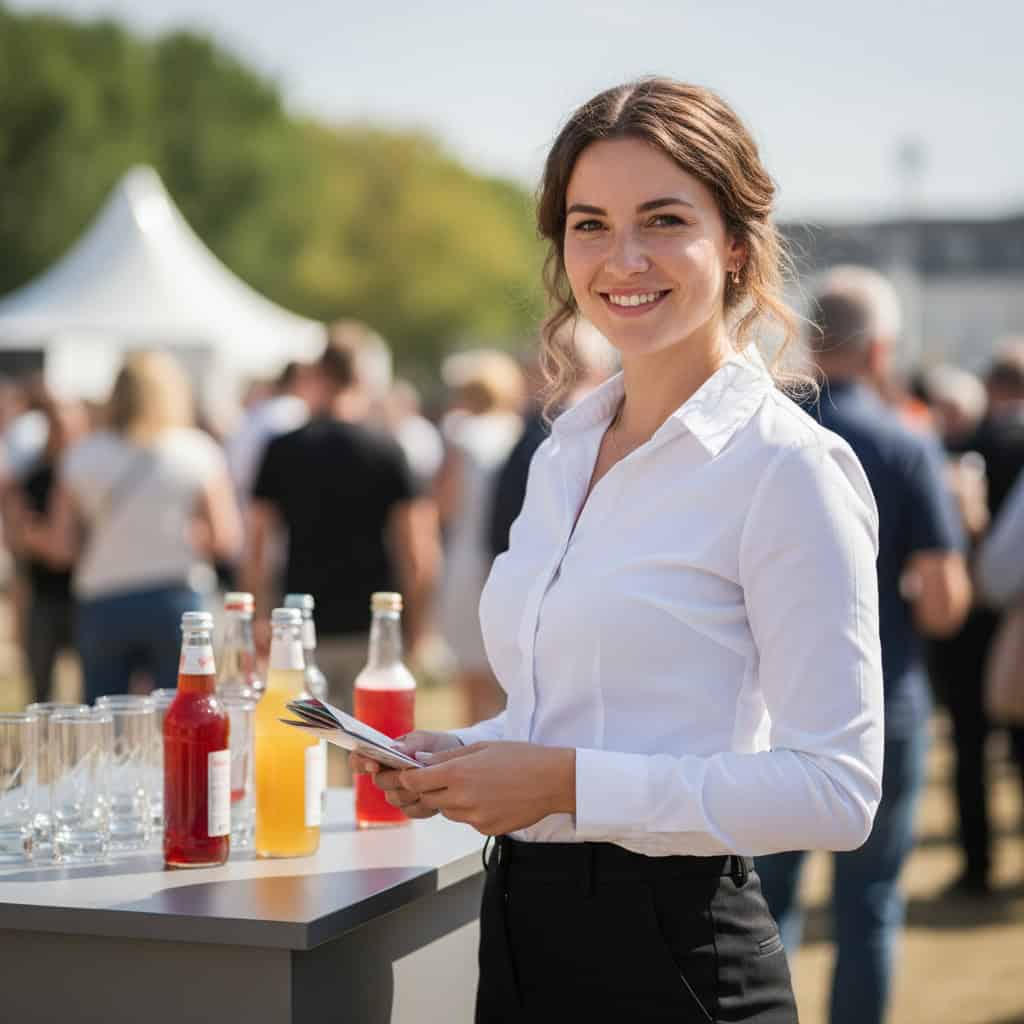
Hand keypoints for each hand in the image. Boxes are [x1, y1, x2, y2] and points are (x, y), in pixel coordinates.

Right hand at [349, 730, 462, 820]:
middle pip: (379, 782)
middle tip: (412, 771)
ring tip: (428, 781)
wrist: (456, 761)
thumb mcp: (426, 739)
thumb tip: (394, 748)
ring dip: (411, 790)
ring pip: (394, 798)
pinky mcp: (410, 807)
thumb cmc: (436, 745)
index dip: (360, 763)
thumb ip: (410, 743)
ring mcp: (397, 793)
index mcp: (383, 755)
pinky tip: (435, 795)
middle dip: (396, 777)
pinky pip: (410, 811)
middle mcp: (385, 775)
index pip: (358, 759)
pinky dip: (424, 804)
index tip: (374, 764)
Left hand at [397, 741, 575, 835]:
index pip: (415, 781)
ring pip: (448, 811)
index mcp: (458, 773)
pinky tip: (491, 797)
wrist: (552, 780)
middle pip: (428, 798)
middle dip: (429, 788)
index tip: (409, 774)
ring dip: (450, 800)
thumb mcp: (481, 747)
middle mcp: (462, 798)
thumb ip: (447, 756)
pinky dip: (471, 811)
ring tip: (476, 785)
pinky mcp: (486, 829)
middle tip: (446, 777)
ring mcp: (474, 817)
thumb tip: (420, 761)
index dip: (408, 777)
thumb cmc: (520, 757)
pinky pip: (467, 821)